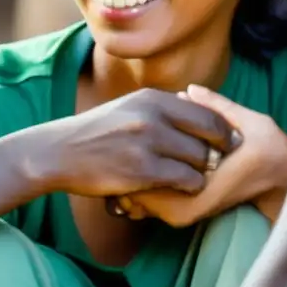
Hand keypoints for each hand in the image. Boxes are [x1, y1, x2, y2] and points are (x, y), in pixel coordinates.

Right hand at [29, 88, 240, 198]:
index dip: (223, 131)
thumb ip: (161, 109)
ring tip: (194, 178)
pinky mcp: (142, 170)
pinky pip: (186, 180)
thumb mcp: (129, 107)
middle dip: (217, 153)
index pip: (206, 112)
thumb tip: (199, 111)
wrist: (60, 152)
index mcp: (152, 98)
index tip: (227, 145)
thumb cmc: (97, 132)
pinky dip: (189, 186)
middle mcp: (152, 115)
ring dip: (201, 172)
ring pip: (200, 159)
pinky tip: (180, 189)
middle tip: (216, 165)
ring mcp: (147, 142)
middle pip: (208, 136)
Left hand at [115, 85, 286, 227]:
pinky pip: (147, 200)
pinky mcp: (181, 212)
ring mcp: (182, 214)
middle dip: (121, 168)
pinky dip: (135, 183)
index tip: (119, 135)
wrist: (279, 181)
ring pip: (138, 199)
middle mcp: (185, 210)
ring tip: (118, 148)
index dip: (129, 155)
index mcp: (197, 192)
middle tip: (112, 140)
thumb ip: (219, 108)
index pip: (148, 178)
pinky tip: (133, 159)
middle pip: (135, 193)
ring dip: (125, 176)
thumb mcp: (252, 123)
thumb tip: (190, 91)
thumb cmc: (268, 150)